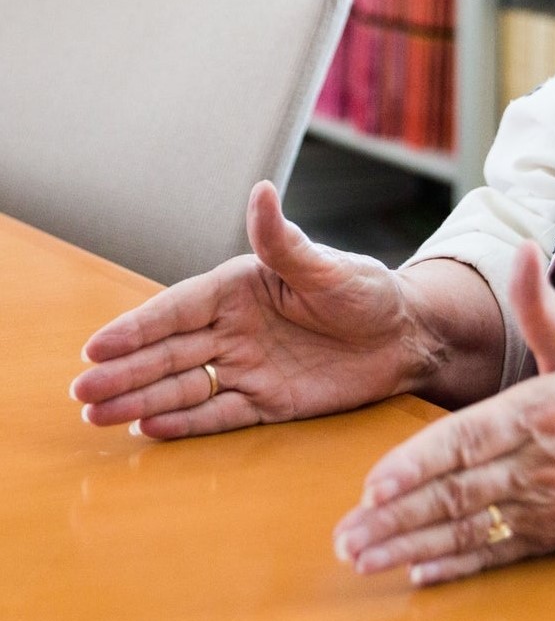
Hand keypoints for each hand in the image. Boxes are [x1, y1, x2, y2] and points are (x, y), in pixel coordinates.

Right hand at [71, 181, 434, 437]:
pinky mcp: (266, 402)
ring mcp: (246, 367)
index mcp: (240, 289)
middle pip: (170, 353)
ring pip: (183, 387)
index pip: (178, 309)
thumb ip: (285, 242)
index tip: (96, 348)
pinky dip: (186, 424)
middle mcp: (234, 329)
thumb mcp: (329, 267)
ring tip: (98, 416)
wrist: (406, 336)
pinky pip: (218, 415)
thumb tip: (262, 192)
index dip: (137, 329)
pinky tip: (149, 428)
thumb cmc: (369, 291)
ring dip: (141, 399)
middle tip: (80, 392)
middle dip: (124, 372)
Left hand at [331, 242, 554, 585]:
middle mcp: (548, 464)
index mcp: (549, 410)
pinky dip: (459, 567)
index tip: (372, 483)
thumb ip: (542, 307)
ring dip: (413, 546)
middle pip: (460, 493)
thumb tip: (522, 248)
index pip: (470, 439)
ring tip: (364, 560)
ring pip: (472, 529)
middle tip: (344, 537)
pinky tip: (420, 574)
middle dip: (397, 517)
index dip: (418, 464)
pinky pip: (503, 555)